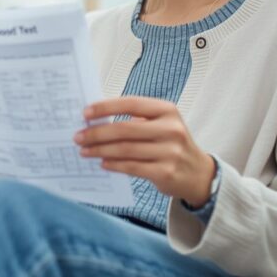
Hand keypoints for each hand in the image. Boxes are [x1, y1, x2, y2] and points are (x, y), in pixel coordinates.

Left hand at [74, 97, 215, 206]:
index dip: (105, 107)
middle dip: (97, 133)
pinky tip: (102, 163)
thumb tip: (97, 120)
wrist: (198, 173)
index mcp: (167, 110)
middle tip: (78, 136)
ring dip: (100, 150)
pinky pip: (132, 167)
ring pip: (125, 150)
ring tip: (84, 151)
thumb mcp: (161, 124)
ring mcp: (170, 151)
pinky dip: (114, 165)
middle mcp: (170, 129)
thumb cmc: (170, 144)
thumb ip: (135, 120)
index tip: (85, 113)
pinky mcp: (165, 172)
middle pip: (125, 129)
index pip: (131, 104)